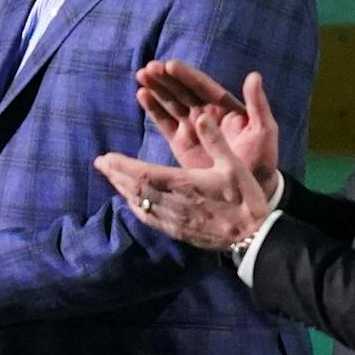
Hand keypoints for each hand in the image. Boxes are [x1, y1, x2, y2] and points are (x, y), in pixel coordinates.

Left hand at [95, 111, 269, 249]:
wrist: (255, 239)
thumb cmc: (246, 200)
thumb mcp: (235, 166)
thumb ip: (216, 141)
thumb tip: (200, 116)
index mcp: (184, 185)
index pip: (143, 174)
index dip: (122, 166)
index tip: (106, 157)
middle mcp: (173, 204)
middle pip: (135, 189)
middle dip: (116, 175)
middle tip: (100, 163)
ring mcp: (174, 220)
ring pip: (139, 204)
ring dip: (122, 189)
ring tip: (110, 177)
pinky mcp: (178, 232)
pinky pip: (149, 219)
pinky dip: (135, 207)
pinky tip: (131, 202)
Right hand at [136, 60, 280, 195]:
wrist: (250, 188)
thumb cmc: (262, 158)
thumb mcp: (264, 130)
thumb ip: (258, 104)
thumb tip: (254, 75)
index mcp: (224, 106)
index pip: (202, 86)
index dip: (186, 76)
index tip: (170, 65)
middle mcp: (205, 112)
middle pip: (182, 90)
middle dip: (166, 78)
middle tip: (149, 67)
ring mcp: (191, 126)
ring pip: (170, 102)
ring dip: (156, 88)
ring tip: (141, 75)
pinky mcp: (180, 141)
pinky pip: (164, 122)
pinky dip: (153, 109)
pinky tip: (142, 95)